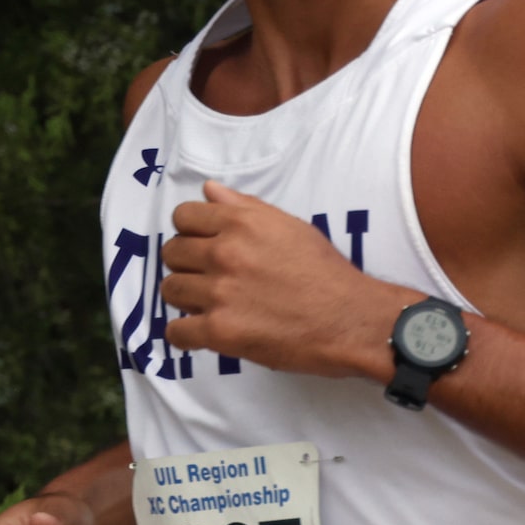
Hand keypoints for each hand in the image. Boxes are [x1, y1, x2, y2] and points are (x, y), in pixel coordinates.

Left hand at [160, 182, 412, 379]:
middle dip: (188, 266)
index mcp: (242, 223)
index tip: (207, 247)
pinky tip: (207, 333)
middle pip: (172, 254)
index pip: (183, 216)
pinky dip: (188, 334)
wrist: (353, 320)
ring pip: (170, 290)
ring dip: (188, 299)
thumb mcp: (292, 228)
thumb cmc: (328, 273)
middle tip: (213, 280)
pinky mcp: (220, 331)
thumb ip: (246, 208)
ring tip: (213, 306)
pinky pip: (176, 332)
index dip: (192, 232)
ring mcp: (220, 293)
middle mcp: (225, 253)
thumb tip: (209, 190)